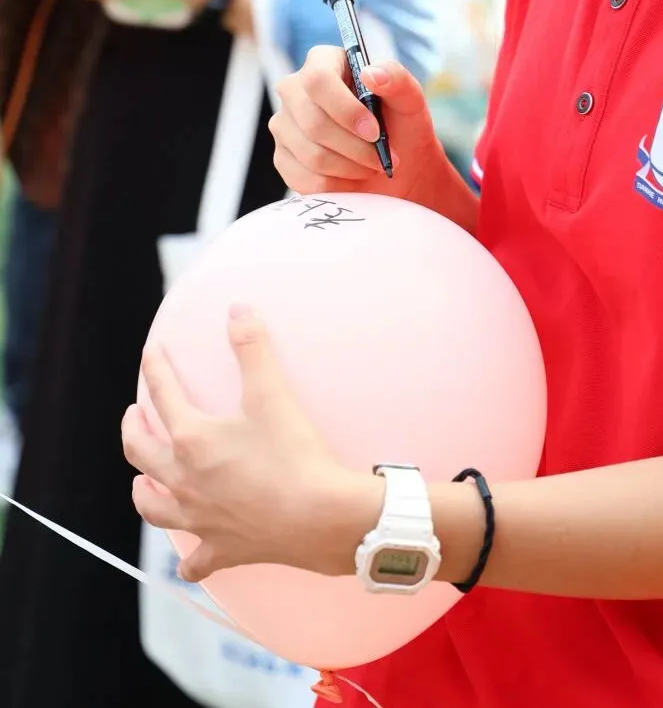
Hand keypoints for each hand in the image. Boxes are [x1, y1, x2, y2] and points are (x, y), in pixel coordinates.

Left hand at [123, 307, 376, 581]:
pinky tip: (189, 557)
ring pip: (154, 506)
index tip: (151, 354)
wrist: (319, 516)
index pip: (164, 395)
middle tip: (133, 414)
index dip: (156, 370)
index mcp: (193, 440)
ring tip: (143, 479)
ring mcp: (199, 519)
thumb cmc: (294, 455)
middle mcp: (185, 481)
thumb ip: (252, 348)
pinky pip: (194, 561)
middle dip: (133, 429)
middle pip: (141, 453)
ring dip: (144, 489)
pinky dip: (188, 558)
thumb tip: (237, 310)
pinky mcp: (221, 549)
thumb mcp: (272, 393)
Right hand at [271, 50, 445, 202]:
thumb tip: (372, 74)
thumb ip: (397, 80)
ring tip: (372, 166)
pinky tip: (353, 178)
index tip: (375, 132)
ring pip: (311, 154)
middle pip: (313, 122)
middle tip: (381, 159)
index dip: (346, 110)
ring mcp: (284, 124)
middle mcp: (295, 89)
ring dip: (350, 168)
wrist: (392, 164)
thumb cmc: (400, 125)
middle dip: (354, 148)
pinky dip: (337, 185)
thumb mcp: (410, 100)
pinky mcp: (282, 157)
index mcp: (323, 62)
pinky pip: (303, 178)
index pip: (318, 80)